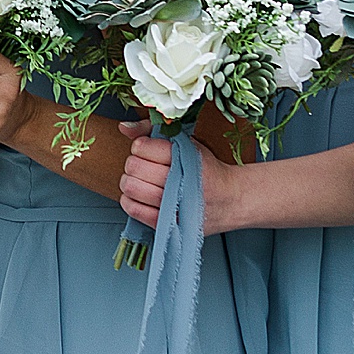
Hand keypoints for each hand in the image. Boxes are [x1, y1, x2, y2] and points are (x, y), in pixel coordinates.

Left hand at [117, 122, 246, 234]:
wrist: (230, 200)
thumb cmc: (206, 169)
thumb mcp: (186, 142)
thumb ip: (153, 131)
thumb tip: (123, 128)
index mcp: (186, 157)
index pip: (144, 147)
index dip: (140, 146)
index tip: (145, 148)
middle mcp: (181, 182)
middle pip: (135, 167)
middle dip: (133, 163)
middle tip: (140, 164)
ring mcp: (175, 206)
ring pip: (133, 188)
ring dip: (129, 181)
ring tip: (138, 179)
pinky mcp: (170, 225)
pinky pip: (137, 212)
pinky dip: (130, 201)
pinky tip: (137, 195)